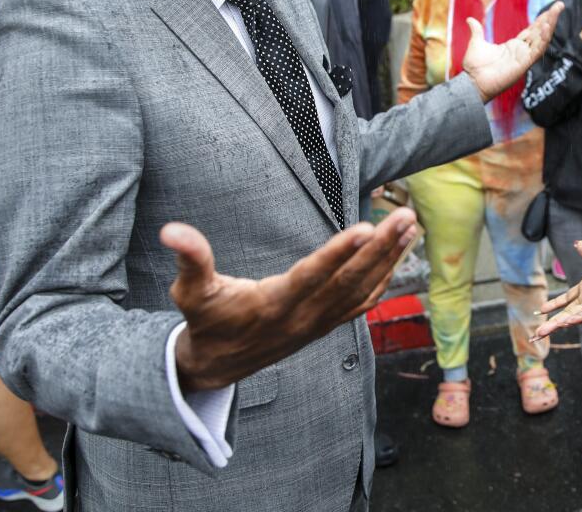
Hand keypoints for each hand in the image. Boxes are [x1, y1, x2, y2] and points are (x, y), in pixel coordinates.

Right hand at [165, 206, 419, 391]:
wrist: (218, 365)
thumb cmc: (206, 321)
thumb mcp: (190, 292)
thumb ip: (190, 260)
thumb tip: (171, 231)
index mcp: (273, 305)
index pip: (312, 277)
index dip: (338, 253)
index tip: (365, 228)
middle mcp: (304, 316)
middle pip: (349, 280)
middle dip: (380, 247)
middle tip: (404, 216)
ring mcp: (320, 323)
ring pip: (363, 289)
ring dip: (390, 257)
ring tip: (411, 225)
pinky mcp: (328, 324)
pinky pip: (364, 302)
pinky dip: (385, 277)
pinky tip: (400, 254)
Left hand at [463, 2, 563, 102]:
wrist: (472, 82)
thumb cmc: (475, 68)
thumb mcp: (476, 43)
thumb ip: (477, 31)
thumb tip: (469, 19)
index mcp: (513, 46)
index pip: (532, 31)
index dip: (541, 20)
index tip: (550, 9)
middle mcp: (522, 52)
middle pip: (540, 33)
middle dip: (550, 19)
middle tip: (560, 6)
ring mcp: (524, 58)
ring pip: (542, 40)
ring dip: (550, 26)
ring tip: (556, 12)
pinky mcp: (523, 65)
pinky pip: (537, 51)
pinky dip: (543, 39)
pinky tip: (547, 27)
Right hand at [532, 240, 581, 340]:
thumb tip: (577, 243)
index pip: (566, 298)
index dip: (553, 305)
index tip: (540, 311)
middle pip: (565, 312)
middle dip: (550, 323)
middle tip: (536, 334)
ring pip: (572, 316)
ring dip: (558, 324)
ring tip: (543, 333)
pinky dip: (577, 318)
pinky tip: (565, 323)